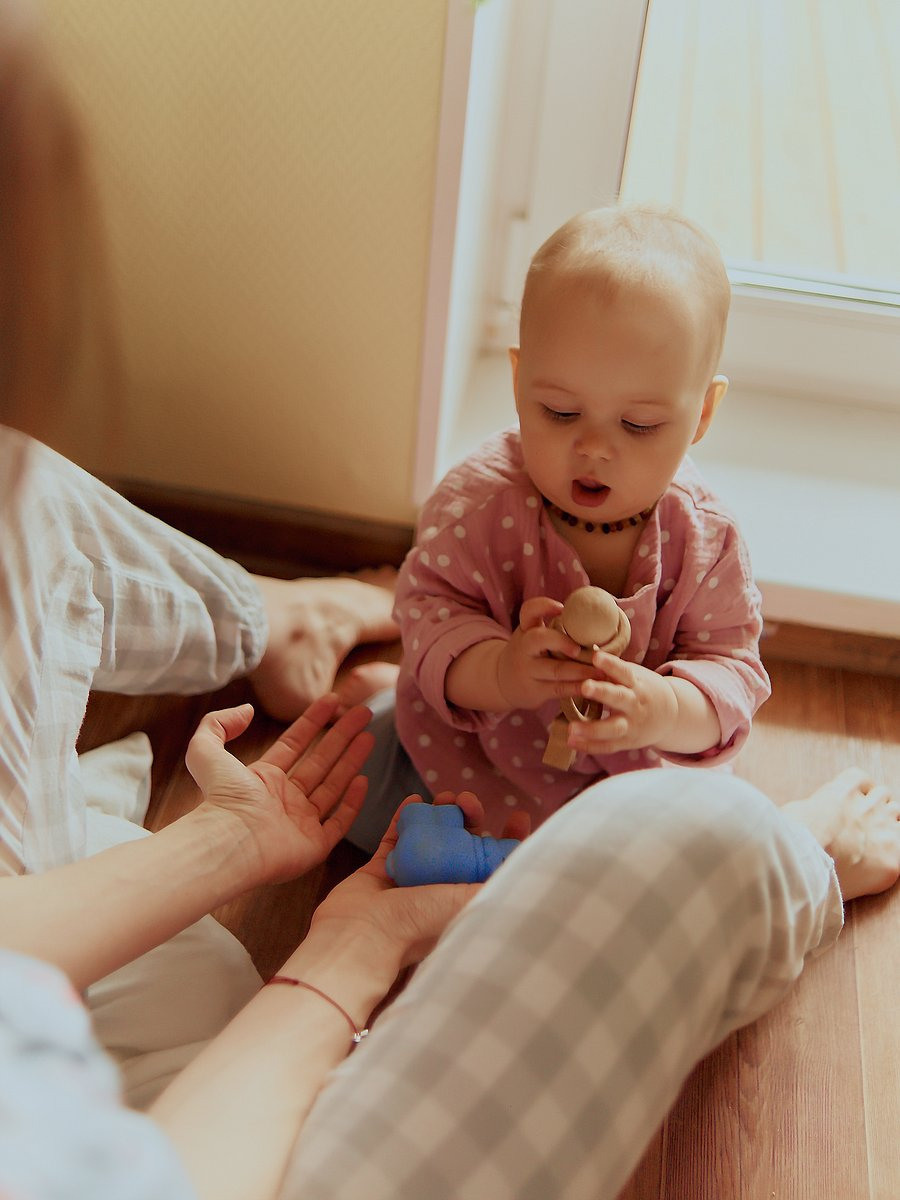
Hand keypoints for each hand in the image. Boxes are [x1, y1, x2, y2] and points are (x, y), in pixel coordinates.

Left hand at [185, 695, 373, 885]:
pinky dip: (353, 803)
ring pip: (334, 786)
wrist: (230, 843)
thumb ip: (217, 724)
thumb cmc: (219, 801)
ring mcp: (301, 823)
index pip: (295, 744)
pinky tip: (363, 780)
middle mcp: (285, 800)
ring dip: (352, 761)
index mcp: (263, 780)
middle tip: (363, 713)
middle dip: (342, 735)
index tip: (333, 700)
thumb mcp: (205, 751)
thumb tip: (247, 710)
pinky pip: (339, 821)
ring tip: (370, 736)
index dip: (313, 721)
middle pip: (320, 761)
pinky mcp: (314, 845)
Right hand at [310, 791, 522, 970]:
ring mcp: (409, 880)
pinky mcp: (380, 871)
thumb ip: (499, 882)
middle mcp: (440, 891)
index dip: (509, 841)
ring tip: (444, 797)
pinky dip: (404, 818)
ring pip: (430, 838)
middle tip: (469, 802)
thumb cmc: (420, 922)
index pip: (496, 866)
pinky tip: (413, 800)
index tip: (516, 816)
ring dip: (440, 813)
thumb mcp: (471, 901)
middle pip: (463, 845)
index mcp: (465, 901)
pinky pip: (394, 838)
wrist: (363, 933)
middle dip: (472, 818)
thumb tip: (536, 867)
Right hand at [495, 596, 596, 709]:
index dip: (544, 606)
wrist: (501, 681)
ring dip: (581, 671)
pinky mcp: (535, 691)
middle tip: (579, 648)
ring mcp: (528, 670)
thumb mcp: (531, 635)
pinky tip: (592, 687)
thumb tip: (592, 618)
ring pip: (555, 669)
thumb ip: (553, 627)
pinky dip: (576, 688)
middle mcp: (524, 648)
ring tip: (602, 672)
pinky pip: (559, 689)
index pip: (529, 611)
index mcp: (526, 629)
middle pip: (538, 639)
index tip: (562, 607)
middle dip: (561, 642)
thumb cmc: (528, 653)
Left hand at [566, 651, 678, 754]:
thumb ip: (612, 668)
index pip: (623, 671)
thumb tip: (586, 646)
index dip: (610, 664)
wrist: (670, 715)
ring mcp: (631, 724)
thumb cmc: (642, 689)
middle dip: (602, 692)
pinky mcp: (627, 742)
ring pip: (613, 728)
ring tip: (571, 728)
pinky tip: (571, 742)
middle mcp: (635, 703)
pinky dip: (589, 746)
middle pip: (619, 698)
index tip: (595, 655)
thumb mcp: (634, 675)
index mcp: (636, 683)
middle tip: (584, 686)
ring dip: (591, 729)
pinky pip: (608, 746)